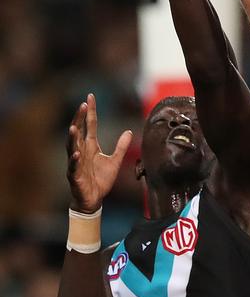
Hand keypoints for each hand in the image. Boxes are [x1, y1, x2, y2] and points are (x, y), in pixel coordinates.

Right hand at [67, 94, 132, 212]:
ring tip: (73, 127)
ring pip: (72, 146)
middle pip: (79, 131)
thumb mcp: (115, 161)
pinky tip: (76, 153)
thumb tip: (129, 131)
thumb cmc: (101, 180)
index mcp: (91, 146)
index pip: (90, 125)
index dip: (90, 112)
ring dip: (72, 137)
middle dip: (79, 119)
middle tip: (83, 105)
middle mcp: (82, 151)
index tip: (90, 97)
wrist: (93, 199)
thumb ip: (121, 147)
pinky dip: (75, 160)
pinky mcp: (75, 175)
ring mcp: (77, 162)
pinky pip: (73, 166)